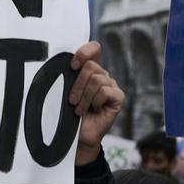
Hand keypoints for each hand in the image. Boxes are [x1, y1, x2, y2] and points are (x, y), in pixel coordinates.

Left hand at [66, 41, 124, 165]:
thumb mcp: (66, 91)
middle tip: (72, 100)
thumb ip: (69, 76)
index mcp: (90, 70)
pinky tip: (94, 110)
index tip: (72, 66)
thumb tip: (66, 64)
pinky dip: (95, 102)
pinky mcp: (117, 97)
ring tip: (80, 109)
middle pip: (91, 66)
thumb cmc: (70, 113)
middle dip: (78, 84)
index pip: (94, 48)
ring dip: (84, 97)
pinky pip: (105, 91)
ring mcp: (111, 85)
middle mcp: (102, 75)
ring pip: (96, 79)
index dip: (84, 53)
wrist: (78, 135)